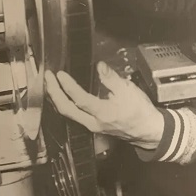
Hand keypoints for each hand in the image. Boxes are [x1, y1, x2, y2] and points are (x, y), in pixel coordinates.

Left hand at [44, 62, 164, 150]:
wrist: (147, 130)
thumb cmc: (140, 111)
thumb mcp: (129, 90)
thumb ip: (112, 78)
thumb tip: (100, 66)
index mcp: (102, 113)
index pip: (79, 99)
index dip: (67, 86)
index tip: (60, 74)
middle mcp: (93, 122)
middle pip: (66, 110)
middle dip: (54, 93)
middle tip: (48, 78)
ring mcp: (91, 126)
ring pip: (67, 114)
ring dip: (57, 99)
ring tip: (51, 84)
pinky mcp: (93, 126)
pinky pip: (73, 116)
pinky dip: (65, 104)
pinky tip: (63, 95)